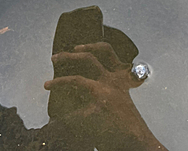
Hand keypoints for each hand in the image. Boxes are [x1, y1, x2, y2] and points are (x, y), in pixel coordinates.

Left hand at [45, 42, 167, 150]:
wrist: (141, 146)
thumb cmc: (128, 129)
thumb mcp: (119, 101)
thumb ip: (104, 90)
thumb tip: (76, 89)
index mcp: (119, 78)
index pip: (106, 50)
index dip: (90, 46)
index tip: (75, 48)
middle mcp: (112, 82)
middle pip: (88, 58)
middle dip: (68, 56)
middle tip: (54, 58)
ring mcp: (104, 93)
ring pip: (76, 80)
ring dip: (58, 82)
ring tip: (47, 84)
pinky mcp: (97, 109)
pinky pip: (72, 112)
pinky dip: (64, 117)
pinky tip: (58, 121)